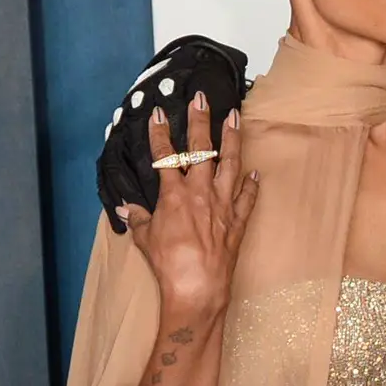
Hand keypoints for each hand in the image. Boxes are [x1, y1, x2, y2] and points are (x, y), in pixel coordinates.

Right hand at [122, 95, 257, 325]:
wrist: (197, 287)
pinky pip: (247, 197)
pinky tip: (257, 171)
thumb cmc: (167, 263)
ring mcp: (222, 205)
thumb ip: (139, 218)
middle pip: (202, 149)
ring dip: (232, 139)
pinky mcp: (238, 221)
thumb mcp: (145, 239)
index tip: (159, 113)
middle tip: (202, 98)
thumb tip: (128, 208)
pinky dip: (252, 184)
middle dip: (200, 121)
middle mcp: (200, 192)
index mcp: (174, 194)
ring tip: (235, 117)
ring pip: (230, 164)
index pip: (165, 156)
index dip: (160, 133)